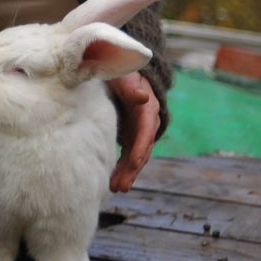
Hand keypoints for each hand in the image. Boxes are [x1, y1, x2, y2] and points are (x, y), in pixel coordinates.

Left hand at [106, 72, 158, 192]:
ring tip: (116, 189)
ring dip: (127, 173)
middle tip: (120, 186)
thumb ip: (132, 88)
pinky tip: (113, 182)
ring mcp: (140, 130)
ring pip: (136, 156)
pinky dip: (122, 168)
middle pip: (142, 148)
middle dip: (132, 169)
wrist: (123, 70)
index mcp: (148, 107)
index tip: (135, 163)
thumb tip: (143, 97)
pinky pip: (128, 155)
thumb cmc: (122, 73)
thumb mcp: (126, 76)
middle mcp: (148, 122)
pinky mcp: (131, 134)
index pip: (146, 130)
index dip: (140, 147)